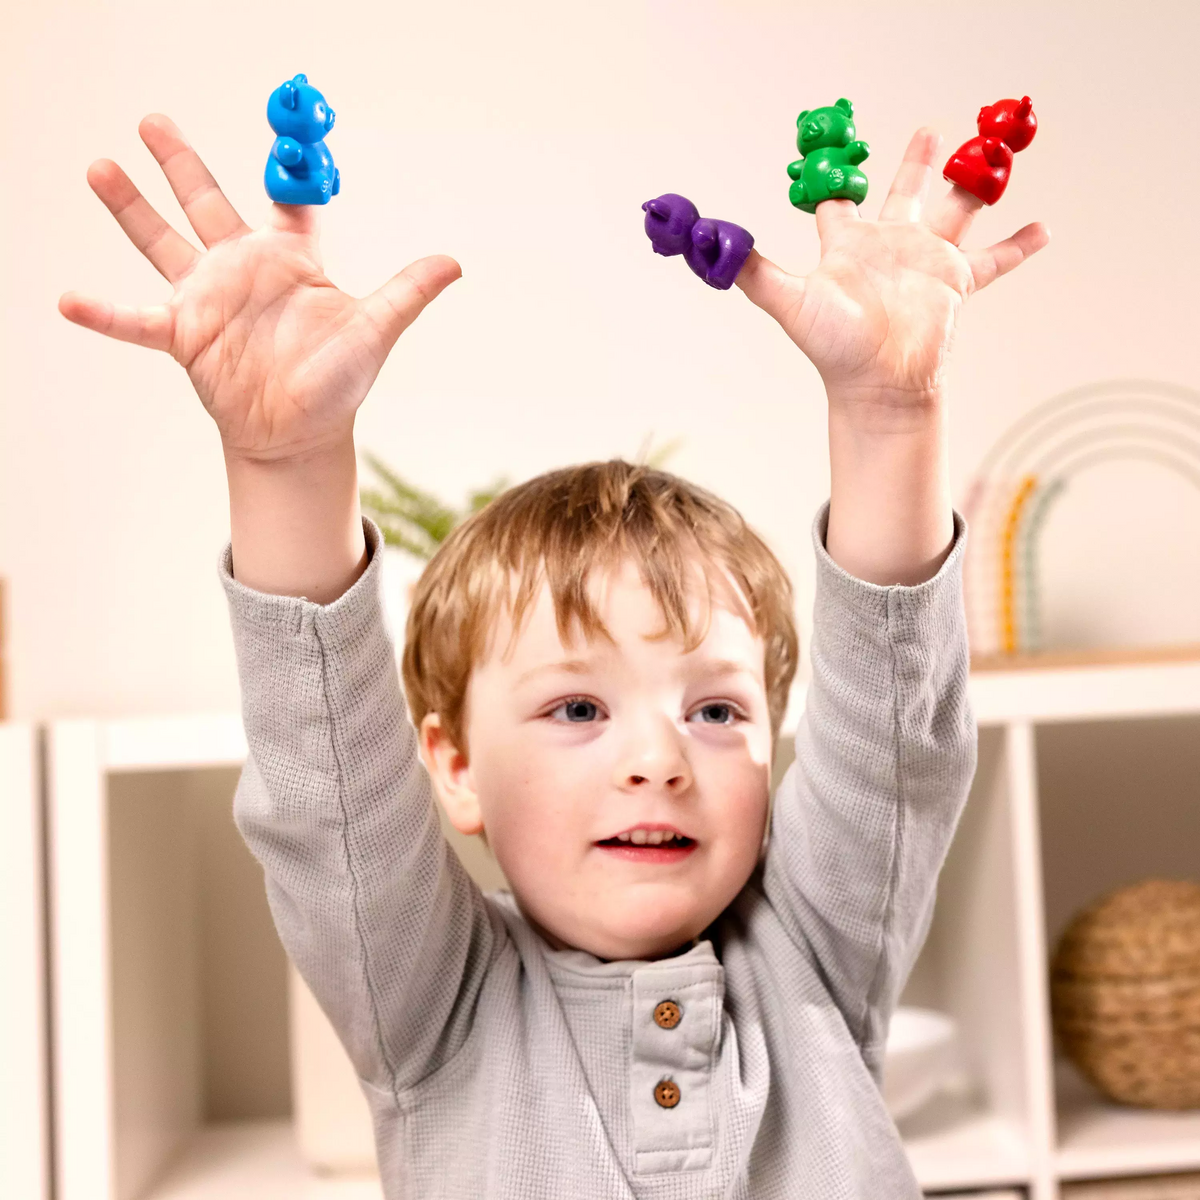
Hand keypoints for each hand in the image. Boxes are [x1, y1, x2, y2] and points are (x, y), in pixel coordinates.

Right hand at [59, 114, 460, 463]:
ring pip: (163, 243)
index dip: (290, 170)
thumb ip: (406, 292)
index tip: (291, 131)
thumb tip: (454, 262)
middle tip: (153, 119)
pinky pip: (136, 322)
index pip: (288, 202)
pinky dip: (104, 314)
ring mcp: (208, 300)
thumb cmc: (338, 381)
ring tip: (101, 166)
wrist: (300, 434)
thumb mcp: (375, 332)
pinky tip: (67, 299)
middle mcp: (243, 270)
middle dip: (181, 162)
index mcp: (291, 260)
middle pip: (206, 203)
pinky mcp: (184, 337)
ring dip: (132, 209)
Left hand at [736, 128, 1048, 419]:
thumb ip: (752, 272)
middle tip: (929, 129)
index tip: (833, 146)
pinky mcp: (956, 283)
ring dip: (974, 185)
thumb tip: (707, 247)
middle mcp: (888, 247)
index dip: (834, 176)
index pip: (839, 201)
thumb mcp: (789, 300)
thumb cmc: (834, 346)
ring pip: (956, 211)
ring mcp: (925, 262)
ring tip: (990, 156)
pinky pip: (994, 260)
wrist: (879, 385)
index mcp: (848, 246)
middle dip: (916, 161)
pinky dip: (1019, 246)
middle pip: (906, 191)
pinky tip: (1043, 229)